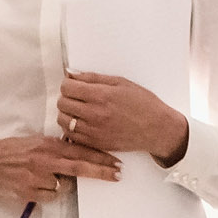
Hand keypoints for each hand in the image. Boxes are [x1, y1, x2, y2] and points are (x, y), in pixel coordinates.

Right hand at [0, 134, 122, 204]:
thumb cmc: (14, 150)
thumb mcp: (37, 142)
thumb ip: (57, 147)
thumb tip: (81, 153)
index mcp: (47, 144)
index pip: (80, 150)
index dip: (101, 157)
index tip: (116, 161)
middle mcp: (44, 159)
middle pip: (80, 167)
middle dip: (102, 171)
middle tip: (118, 174)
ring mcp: (37, 176)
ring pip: (65, 185)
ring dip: (66, 184)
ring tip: (52, 178)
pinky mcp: (29, 191)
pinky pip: (51, 196)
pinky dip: (51, 193)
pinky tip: (40, 186)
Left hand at [57, 73, 189, 163]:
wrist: (156, 129)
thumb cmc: (142, 103)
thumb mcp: (120, 83)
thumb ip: (93, 78)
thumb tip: (71, 74)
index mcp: (101, 95)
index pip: (67, 87)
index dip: (68, 84)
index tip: (74, 85)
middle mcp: (94, 114)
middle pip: (62, 103)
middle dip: (66, 97)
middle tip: (77, 97)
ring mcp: (93, 131)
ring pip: (63, 120)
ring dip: (67, 113)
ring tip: (79, 110)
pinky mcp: (95, 143)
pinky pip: (71, 136)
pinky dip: (72, 128)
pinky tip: (83, 123)